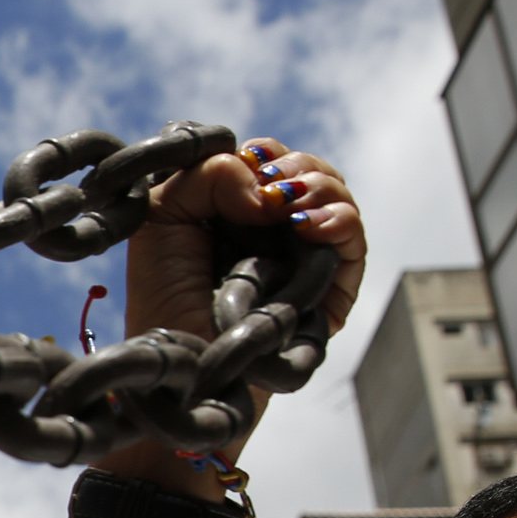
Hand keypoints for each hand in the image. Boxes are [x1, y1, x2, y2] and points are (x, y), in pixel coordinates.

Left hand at [109, 136, 366, 492]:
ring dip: (320, 187)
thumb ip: (208, 175)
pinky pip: (353, 239)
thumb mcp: (164, 217)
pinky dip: (338, 221)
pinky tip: (309, 225)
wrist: (184, 361)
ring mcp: (305, 258)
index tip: (250, 161)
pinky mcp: (330, 288)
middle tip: (272, 182)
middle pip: (309, 174)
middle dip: (296, 167)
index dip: (265, 156)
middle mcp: (275, 232)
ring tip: (290, 203)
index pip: (270, 163)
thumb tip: (267, 190)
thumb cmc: (163, 294)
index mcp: (235, 212)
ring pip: (336, 199)